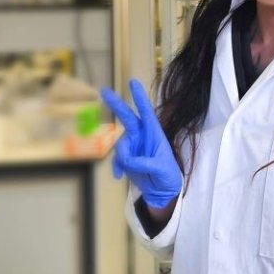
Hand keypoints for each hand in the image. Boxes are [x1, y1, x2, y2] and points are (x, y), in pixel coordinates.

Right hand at [100, 79, 181, 208]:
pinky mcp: (126, 159)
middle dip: (117, 105)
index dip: (140, 98)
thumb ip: (146, 163)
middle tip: (105, 91)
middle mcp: (143, 137)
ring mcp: (133, 147)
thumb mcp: (162, 169)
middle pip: (128, 118)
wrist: (162, 191)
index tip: (133, 82)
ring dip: (121, 157)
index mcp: (155, 134)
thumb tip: (129, 161)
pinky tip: (119, 176)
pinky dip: (116, 167)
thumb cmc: (168, 176)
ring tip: (128, 169)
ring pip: (120, 145)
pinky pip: (116, 159)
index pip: (147, 112)